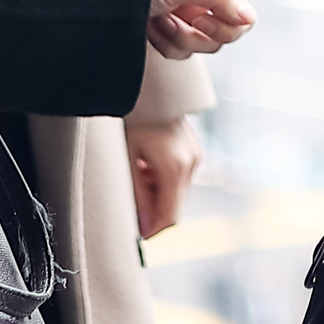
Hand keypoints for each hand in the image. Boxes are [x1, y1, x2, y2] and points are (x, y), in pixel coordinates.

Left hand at [125, 115, 203, 238]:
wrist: (151, 87)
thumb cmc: (133, 117)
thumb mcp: (128, 158)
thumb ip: (137, 194)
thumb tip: (142, 224)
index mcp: (175, 167)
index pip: (170, 216)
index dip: (153, 231)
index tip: (138, 236)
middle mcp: (190, 163)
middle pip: (175, 206)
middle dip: (153, 212)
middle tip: (130, 206)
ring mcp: (195, 156)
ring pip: (177, 193)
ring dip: (157, 195)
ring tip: (136, 175)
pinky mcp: (193, 150)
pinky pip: (179, 177)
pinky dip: (162, 181)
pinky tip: (146, 165)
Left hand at [148, 0, 312, 58]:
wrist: (97, 2)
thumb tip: (250, 21)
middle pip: (239, 22)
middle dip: (218, 28)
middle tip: (194, 20)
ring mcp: (191, 15)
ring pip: (214, 43)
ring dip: (187, 39)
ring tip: (161, 21)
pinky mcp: (174, 36)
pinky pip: (187, 54)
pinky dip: (168, 46)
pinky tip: (150, 30)